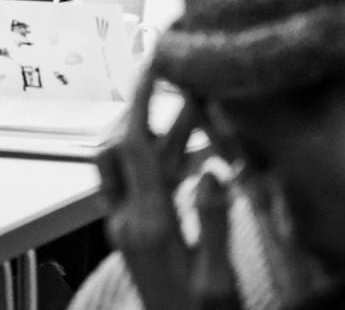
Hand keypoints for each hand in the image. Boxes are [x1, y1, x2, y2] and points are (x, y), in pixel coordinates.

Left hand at [97, 67, 236, 309]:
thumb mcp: (218, 278)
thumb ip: (214, 222)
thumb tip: (210, 173)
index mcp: (149, 227)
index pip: (133, 146)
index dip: (140, 100)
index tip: (152, 66)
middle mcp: (128, 223)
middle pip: (126, 148)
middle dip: (153, 111)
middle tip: (183, 85)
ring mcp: (127, 229)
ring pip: (133, 164)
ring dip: (164, 136)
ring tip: (201, 113)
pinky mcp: (135, 237)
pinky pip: (142, 185)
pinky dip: (166, 162)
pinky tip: (200, 158)